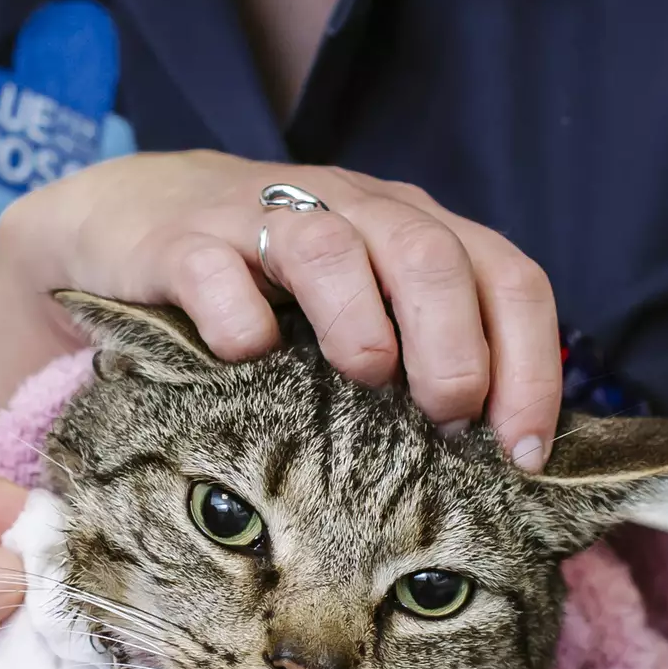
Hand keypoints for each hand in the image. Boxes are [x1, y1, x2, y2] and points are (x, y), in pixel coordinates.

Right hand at [0, 151, 564, 467]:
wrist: (135, 217)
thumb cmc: (274, 287)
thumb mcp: (365, 306)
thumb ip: (427, 353)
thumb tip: (503, 457)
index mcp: (414, 230)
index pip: (508, 280)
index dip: (531, 365)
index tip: (524, 453)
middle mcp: (353, 211)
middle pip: (431, 256)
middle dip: (455, 346)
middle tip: (447, 418)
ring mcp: (264, 220)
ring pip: (331, 248)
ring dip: (361, 322)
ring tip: (364, 377)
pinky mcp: (183, 242)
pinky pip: (217, 272)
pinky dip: (239, 321)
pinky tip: (246, 358)